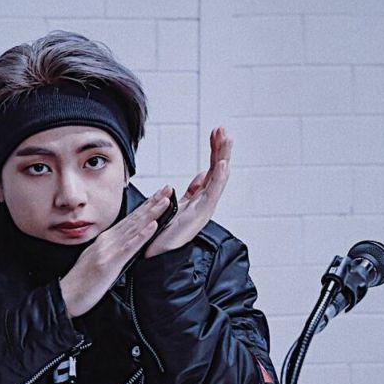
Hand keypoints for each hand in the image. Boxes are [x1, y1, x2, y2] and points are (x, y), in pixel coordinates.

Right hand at [59, 186, 170, 317]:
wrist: (65, 296)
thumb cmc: (80, 283)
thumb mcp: (96, 262)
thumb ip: (108, 252)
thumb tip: (120, 247)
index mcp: (105, 241)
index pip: (129, 221)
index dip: (145, 207)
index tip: (159, 196)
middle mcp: (107, 241)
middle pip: (134, 219)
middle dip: (152, 204)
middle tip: (168, 190)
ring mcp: (108, 250)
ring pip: (134, 228)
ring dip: (151, 214)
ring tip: (166, 201)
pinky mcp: (110, 263)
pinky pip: (129, 247)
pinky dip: (142, 235)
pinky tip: (153, 226)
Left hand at [144, 127, 232, 258]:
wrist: (156, 254)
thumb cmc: (164, 233)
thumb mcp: (178, 205)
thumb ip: (191, 191)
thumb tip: (201, 176)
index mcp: (199, 198)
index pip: (211, 170)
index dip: (214, 151)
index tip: (215, 132)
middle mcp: (204, 203)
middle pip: (217, 171)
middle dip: (221, 150)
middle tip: (224, 130)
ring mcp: (204, 209)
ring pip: (218, 179)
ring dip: (223, 158)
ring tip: (227, 140)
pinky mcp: (200, 215)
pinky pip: (212, 193)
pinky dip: (219, 178)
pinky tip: (222, 164)